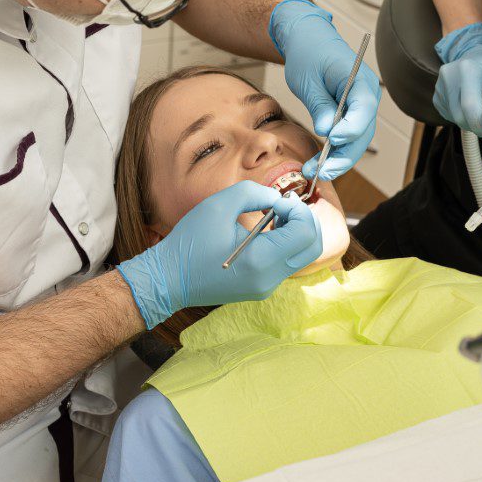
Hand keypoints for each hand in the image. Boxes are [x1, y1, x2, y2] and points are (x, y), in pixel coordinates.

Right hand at [118, 181, 322, 328]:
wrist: (168, 279)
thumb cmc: (190, 241)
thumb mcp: (219, 205)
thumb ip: (254, 193)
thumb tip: (278, 199)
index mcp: (261, 260)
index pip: (305, 232)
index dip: (298, 210)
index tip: (278, 200)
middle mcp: (269, 279)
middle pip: (313, 247)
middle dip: (305, 220)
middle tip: (284, 205)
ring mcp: (267, 287)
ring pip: (301, 255)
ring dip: (294, 231)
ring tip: (271, 216)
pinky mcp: (261, 289)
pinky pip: (286, 263)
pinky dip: (283, 243)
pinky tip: (263, 231)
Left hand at [269, 0, 380, 180]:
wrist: (309, 41)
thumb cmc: (308, 54)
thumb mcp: (308, 79)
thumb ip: (319, 105)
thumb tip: (326, 131)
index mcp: (358, 78)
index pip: (364, 106)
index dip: (352, 126)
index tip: (333, 139)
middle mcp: (366, 95)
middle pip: (363, 131)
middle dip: (344, 155)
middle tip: (322, 171)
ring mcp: (360, 107)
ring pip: (357, 140)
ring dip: (338, 159)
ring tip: (314, 172)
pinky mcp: (351, 115)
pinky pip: (348, 137)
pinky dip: (335, 152)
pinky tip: (318, 164)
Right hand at [433, 23, 481, 140]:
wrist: (472, 60)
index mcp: (467, 68)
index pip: (470, 105)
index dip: (481, 124)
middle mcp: (449, 77)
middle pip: (460, 116)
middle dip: (477, 127)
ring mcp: (439, 88)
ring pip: (455, 118)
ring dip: (470, 122)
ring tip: (480, 108)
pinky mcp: (436, 97)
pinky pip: (450, 117)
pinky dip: (462, 118)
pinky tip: (468, 106)